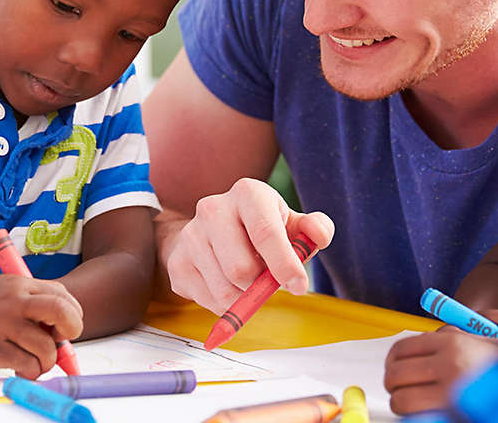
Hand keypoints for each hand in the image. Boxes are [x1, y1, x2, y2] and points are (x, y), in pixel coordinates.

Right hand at [0, 275, 83, 378]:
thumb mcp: (14, 292)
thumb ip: (41, 304)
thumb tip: (68, 334)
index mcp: (23, 284)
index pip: (63, 297)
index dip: (74, 315)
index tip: (67, 328)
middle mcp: (13, 301)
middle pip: (60, 311)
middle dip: (72, 329)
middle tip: (63, 341)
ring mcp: (1, 324)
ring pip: (45, 348)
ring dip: (48, 361)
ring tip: (38, 361)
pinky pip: (26, 365)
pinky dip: (32, 371)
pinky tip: (23, 367)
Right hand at [166, 178, 333, 313]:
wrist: (213, 230)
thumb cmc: (261, 228)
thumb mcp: (291, 223)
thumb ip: (315, 228)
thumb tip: (319, 236)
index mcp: (247, 193)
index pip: (265, 232)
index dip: (284, 264)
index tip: (298, 285)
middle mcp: (213, 208)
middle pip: (241, 268)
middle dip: (260, 286)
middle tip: (267, 282)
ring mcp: (191, 235)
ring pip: (224, 290)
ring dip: (244, 298)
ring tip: (248, 282)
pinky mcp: (178, 262)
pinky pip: (208, 301)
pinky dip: (226, 305)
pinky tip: (228, 284)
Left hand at [384, 327, 497, 413]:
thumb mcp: (487, 336)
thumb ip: (453, 334)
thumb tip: (427, 336)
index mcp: (452, 343)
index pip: (401, 349)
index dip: (392, 361)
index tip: (394, 368)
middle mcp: (450, 366)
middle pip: (395, 375)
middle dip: (394, 384)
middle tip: (401, 389)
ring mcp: (452, 396)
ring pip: (402, 401)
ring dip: (403, 405)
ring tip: (413, 405)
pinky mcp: (454, 417)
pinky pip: (419, 420)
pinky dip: (417, 419)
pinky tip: (426, 415)